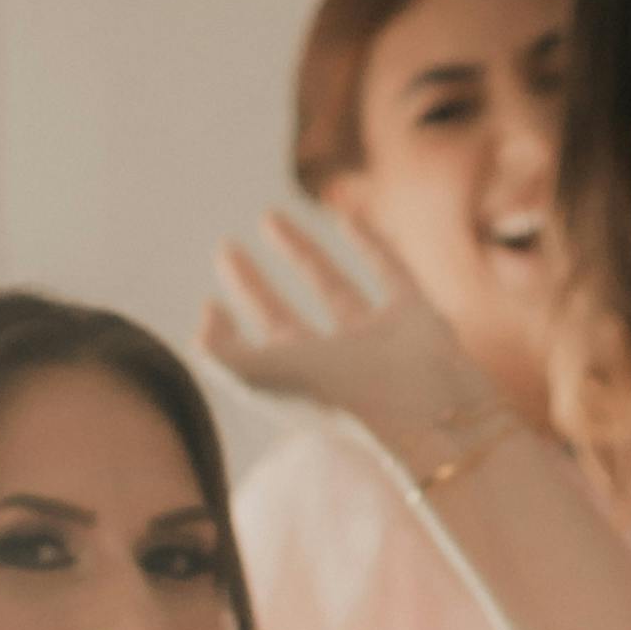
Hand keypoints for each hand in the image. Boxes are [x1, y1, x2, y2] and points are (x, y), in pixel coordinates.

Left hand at [199, 203, 506, 465]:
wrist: (425, 412)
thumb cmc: (338, 398)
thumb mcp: (260, 377)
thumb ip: (219, 353)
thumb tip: (204, 318)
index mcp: (298, 384)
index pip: (249, 354)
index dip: (226, 330)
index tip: (210, 302)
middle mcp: (334, 364)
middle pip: (284, 320)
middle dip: (254, 286)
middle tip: (225, 248)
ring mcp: (377, 341)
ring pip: (332, 289)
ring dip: (299, 254)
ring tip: (267, 218)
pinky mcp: (417, 319)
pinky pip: (390, 273)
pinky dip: (370, 245)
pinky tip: (345, 217)